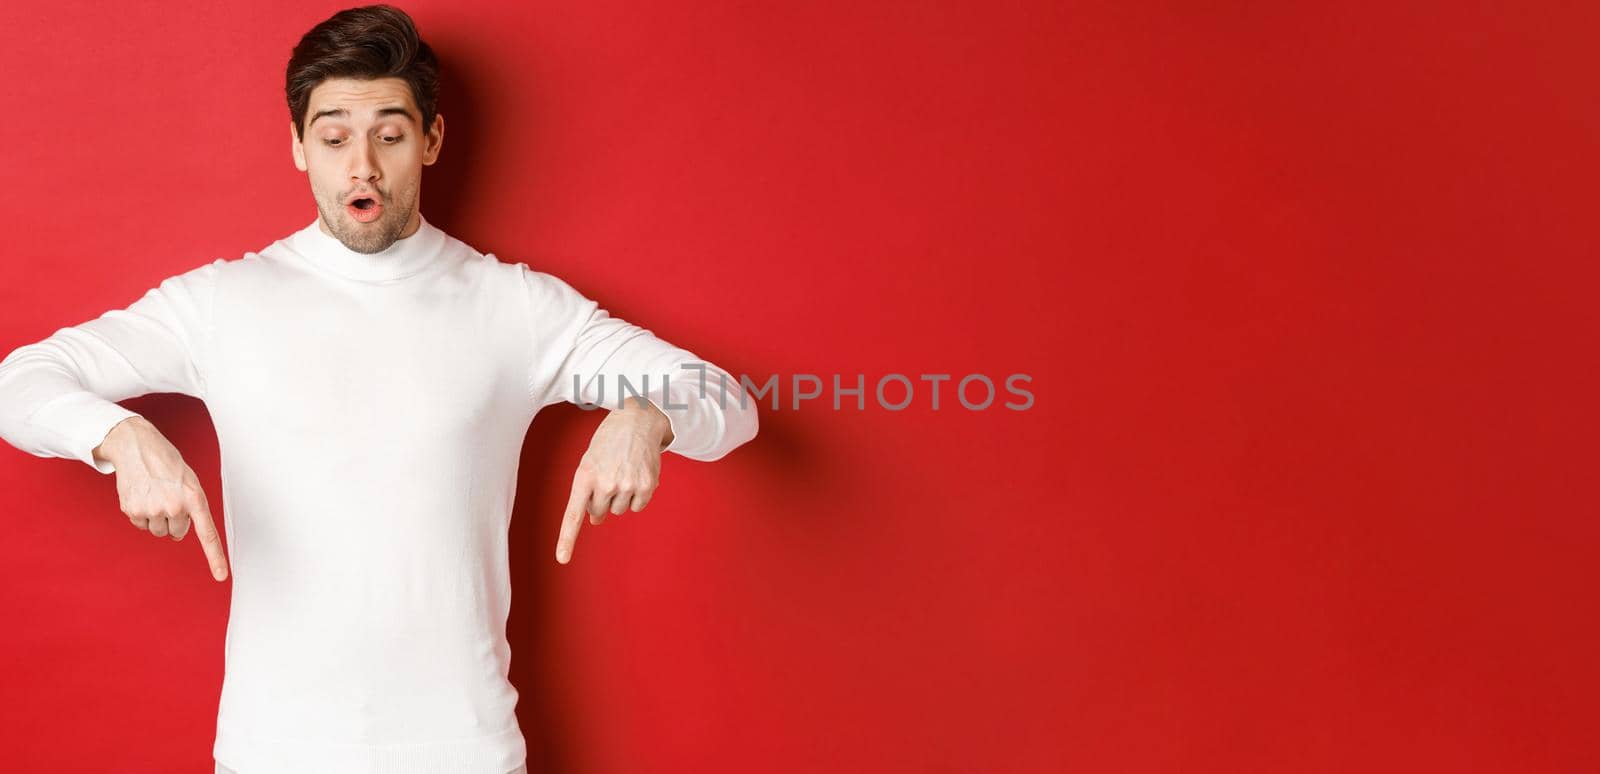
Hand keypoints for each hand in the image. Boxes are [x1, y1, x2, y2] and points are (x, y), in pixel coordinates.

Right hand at [94, 416, 229, 581]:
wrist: (137, 446)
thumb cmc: (167, 463)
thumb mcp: (189, 481)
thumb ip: (191, 506)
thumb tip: (178, 534)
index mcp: (195, 498)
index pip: (208, 534)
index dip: (215, 557)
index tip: (221, 576)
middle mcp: (175, 507)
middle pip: (177, 533)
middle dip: (174, 520)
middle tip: (168, 497)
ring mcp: (153, 509)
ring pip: (158, 530)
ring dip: (156, 517)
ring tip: (154, 493)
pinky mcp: (133, 510)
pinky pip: (140, 524)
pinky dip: (140, 513)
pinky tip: (141, 494)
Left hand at [556, 397, 672, 563]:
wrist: (638, 419)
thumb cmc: (609, 441)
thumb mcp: (590, 462)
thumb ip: (587, 492)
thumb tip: (595, 521)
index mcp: (584, 475)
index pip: (573, 513)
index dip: (567, 538)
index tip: (562, 559)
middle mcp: (605, 483)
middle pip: (598, 512)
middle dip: (601, 501)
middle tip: (607, 477)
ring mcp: (627, 485)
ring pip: (619, 510)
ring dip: (620, 496)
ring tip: (623, 470)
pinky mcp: (646, 486)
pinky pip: (637, 506)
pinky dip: (636, 495)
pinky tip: (636, 474)